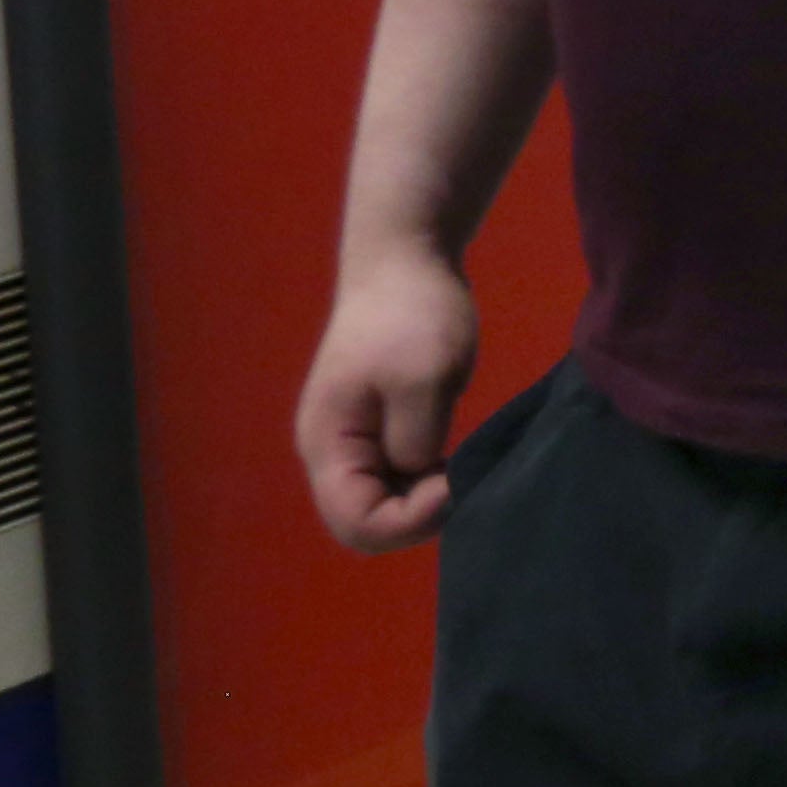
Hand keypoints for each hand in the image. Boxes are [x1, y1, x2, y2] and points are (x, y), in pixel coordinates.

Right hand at [296, 242, 481, 553]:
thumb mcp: (425, 379)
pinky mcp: (376, 429)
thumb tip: (416, 476)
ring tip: (457, 465)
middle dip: (415, 516)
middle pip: (364, 522)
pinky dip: (423, 479)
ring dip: (421, 498)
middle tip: (458, 478)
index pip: (355, 524)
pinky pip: (394, 479)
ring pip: (381, 503)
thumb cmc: (413, 315)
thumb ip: (414, 441)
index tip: (452, 481)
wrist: (405, 262)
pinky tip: (450, 456)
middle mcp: (330, 453)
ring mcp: (351, 442)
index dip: (409, 521)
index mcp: (329, 446)